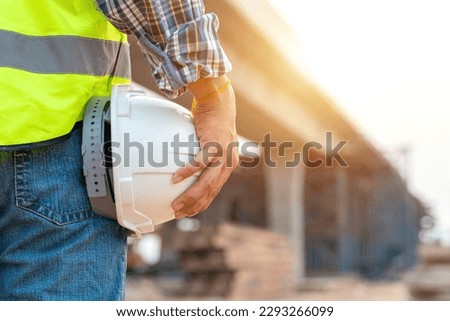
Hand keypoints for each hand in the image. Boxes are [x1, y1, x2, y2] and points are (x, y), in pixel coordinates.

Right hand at [171, 75, 238, 218]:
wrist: (219, 102)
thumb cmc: (213, 121)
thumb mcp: (214, 142)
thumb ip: (207, 156)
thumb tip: (191, 165)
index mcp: (228, 165)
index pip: (214, 191)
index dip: (201, 204)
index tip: (188, 212)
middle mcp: (228, 163)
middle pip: (210, 192)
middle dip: (193, 206)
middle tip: (178, 214)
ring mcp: (222, 155)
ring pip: (206, 183)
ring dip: (189, 196)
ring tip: (176, 204)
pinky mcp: (214, 145)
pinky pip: (199, 163)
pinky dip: (186, 172)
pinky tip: (175, 180)